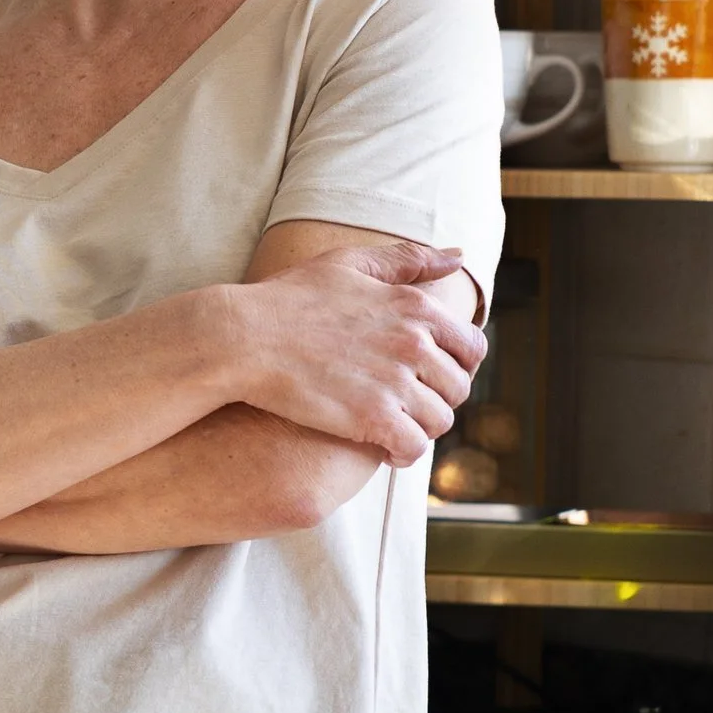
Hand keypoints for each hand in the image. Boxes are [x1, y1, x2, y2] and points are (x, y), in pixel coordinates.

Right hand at [227, 239, 485, 465]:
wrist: (241, 339)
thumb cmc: (288, 299)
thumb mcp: (350, 264)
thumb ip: (407, 260)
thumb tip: (458, 258)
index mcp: (416, 307)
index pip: (471, 348)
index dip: (453, 367)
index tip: (425, 377)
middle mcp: (414, 343)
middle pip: (457, 388)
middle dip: (435, 400)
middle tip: (402, 405)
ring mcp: (395, 382)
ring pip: (439, 421)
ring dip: (418, 428)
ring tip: (390, 427)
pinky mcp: (373, 418)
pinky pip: (413, 448)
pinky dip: (402, 454)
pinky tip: (382, 449)